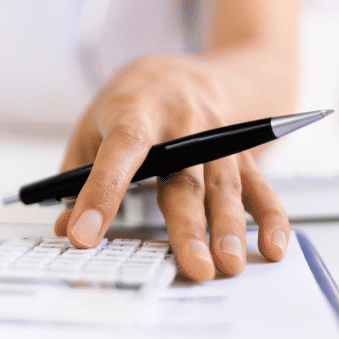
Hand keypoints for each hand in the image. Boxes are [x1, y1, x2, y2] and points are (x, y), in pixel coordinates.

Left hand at [53, 54, 290, 281]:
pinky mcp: (241, 153)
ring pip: (225, 185)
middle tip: (193, 267)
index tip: (84, 235)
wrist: (186, 71)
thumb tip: (66, 229)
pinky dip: (270, 218)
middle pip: (185, 178)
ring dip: (230, 228)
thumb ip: (77, 178)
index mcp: (135, 111)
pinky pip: (260, 186)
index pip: (119, 151)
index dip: (101, 193)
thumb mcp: (92, 126)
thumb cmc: (131, 103)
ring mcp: (217, 137)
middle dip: (189, 226)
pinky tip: (272, 247)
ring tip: (228, 265)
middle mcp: (182, 122)